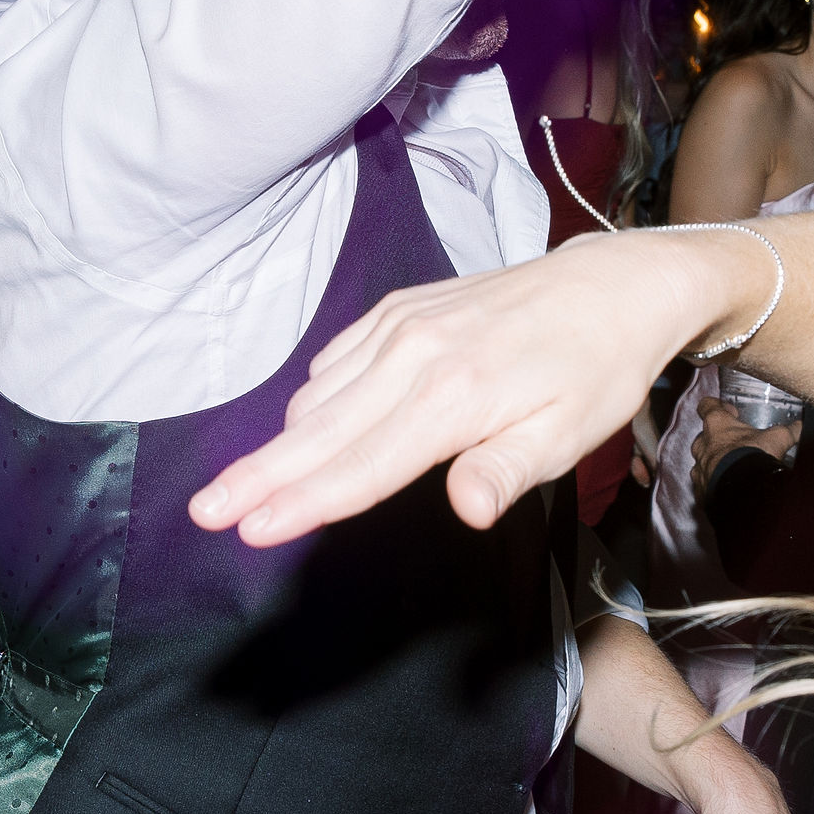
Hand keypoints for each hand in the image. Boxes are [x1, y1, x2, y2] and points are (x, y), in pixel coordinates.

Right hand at [191, 228, 747, 545]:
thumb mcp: (569, 433)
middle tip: (203, 512)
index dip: (303, 502)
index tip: (248, 528)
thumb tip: (466, 510)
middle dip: (257, 476)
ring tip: (242, 489)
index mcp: (457, 396)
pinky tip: (308, 429)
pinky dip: (313, 401)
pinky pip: (334, 361)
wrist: (610, 285)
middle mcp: (415, 355)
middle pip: (319, 430)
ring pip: (318, 397)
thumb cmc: (594, 370)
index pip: (364, 465)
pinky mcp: (397, 309)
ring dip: (280, 446)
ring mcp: (400, 327)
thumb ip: (506, 471)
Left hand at [690, 402, 801, 483]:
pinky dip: (713, 484)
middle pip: (704, 436)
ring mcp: (699, 467)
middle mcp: (703, 444)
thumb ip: (789, 430)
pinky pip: (704, 484)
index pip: (707, 405)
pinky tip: (727, 488)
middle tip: (734, 444)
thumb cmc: (754, 457)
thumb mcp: (777, 439)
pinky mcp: (700, 488)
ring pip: (702, 461)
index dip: (716, 406)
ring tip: (731, 469)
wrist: (743, 492)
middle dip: (716, 439)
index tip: (728, 411)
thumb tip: (800, 426)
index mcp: (717, 424)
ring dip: (714, 463)